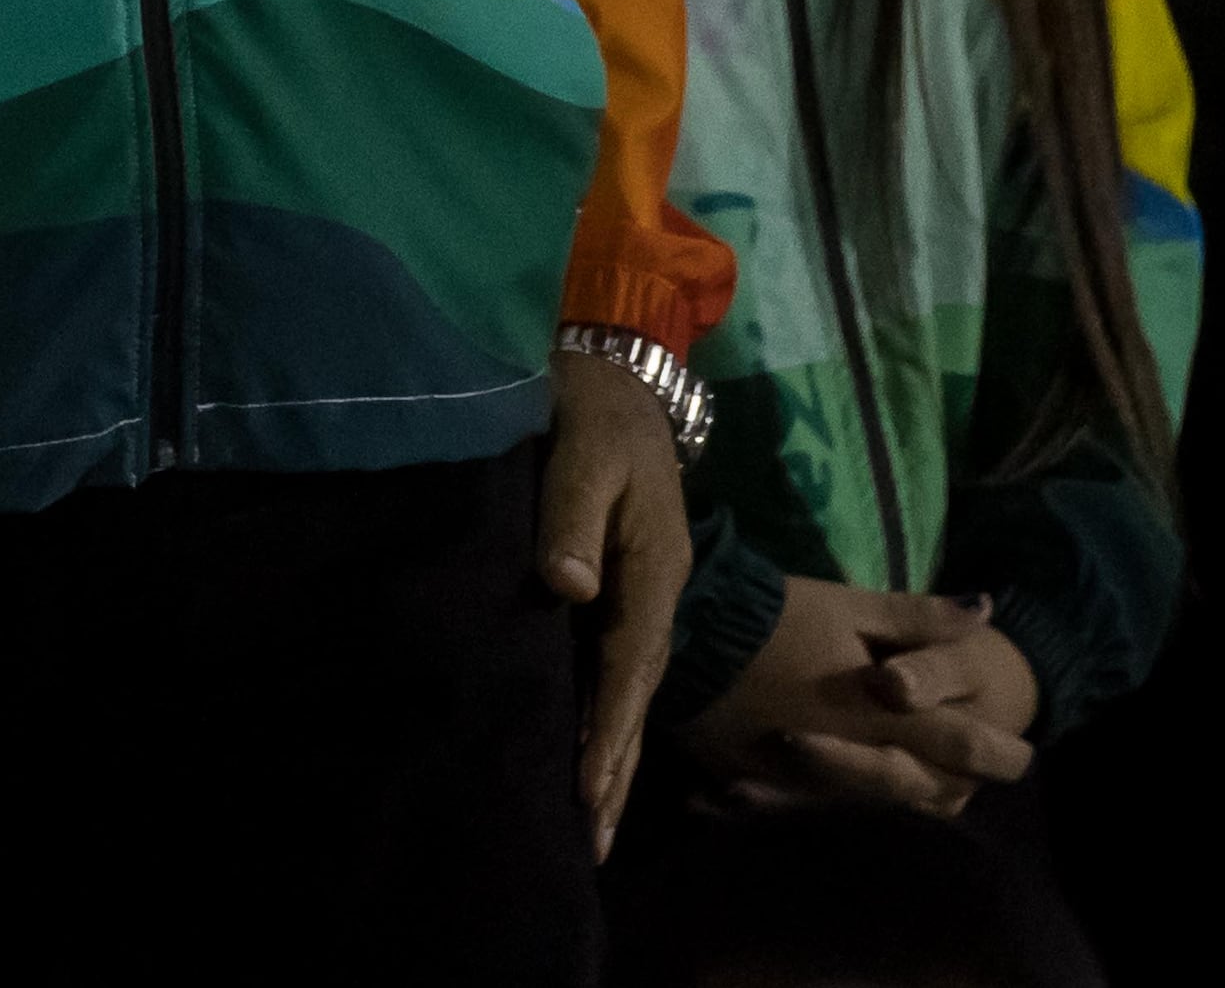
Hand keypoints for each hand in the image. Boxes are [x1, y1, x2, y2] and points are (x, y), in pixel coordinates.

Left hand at [537, 344, 690, 856]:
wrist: (618, 383)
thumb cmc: (595, 416)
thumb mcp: (585, 456)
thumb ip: (572, 518)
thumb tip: (568, 587)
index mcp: (655, 571)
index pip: (631, 665)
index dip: (610, 729)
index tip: (592, 789)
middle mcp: (655, 595)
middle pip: (637, 695)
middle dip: (617, 768)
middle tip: (595, 841)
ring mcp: (641, 596)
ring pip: (628, 689)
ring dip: (614, 754)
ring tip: (595, 824)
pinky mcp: (620, 590)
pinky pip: (614, 667)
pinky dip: (604, 716)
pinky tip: (589, 752)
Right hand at [679, 580, 1035, 816]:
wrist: (684, 632)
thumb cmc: (772, 614)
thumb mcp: (847, 603)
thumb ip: (918, 616)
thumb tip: (985, 611)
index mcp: (881, 714)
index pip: (966, 746)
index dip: (1004, 753)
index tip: (1022, 752)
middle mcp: (856, 757)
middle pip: (931, 789)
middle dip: (964, 784)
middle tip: (977, 775)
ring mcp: (812, 779)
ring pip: (885, 807)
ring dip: (914, 797)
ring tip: (926, 781)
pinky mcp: (769, 784)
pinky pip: (827, 808)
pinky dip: (852, 801)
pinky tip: (854, 788)